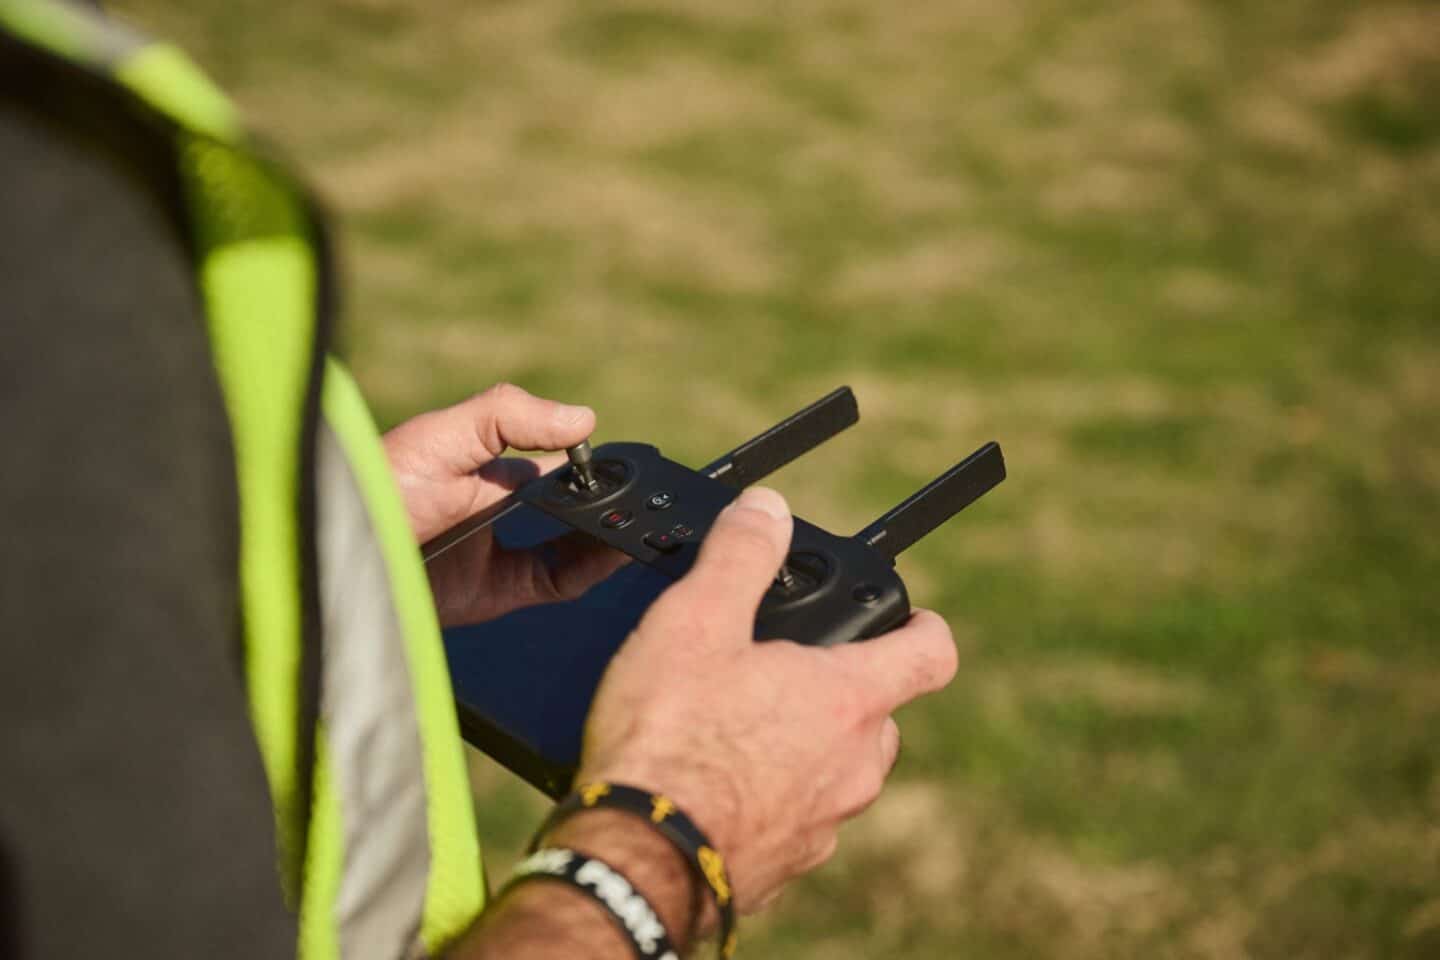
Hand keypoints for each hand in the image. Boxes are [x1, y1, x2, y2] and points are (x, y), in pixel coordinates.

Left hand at [383, 383, 624, 626]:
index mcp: (483, 470)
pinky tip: (612, 549)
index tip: (623, 462)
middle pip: (568, 507)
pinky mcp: (497, 594)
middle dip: (606, 503)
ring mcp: (498, 555)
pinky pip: (558, 583)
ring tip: (639, 523)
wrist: (342, 558)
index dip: (588, 464)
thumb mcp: (442, 436)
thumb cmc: (380, 486)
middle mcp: (495, 512)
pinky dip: (591, 568)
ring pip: (571, 547)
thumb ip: (509, 416)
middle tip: (644, 497)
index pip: (551, 464)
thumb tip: (583, 420)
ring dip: (607, 535)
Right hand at [576, 487, 958, 912]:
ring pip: (837, 772)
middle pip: (879, 716)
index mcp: (848, 699)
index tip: (910, 617)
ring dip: (804, 749)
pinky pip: (794, 821)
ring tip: (737, 732)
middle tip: (784, 672)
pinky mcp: (784, 867)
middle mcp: (853, 765)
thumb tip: (768, 510)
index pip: (931, 653)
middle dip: (843, 691)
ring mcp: (824, 823)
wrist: (636, 859)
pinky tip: (714, 787)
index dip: (924, 627)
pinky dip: (769, 800)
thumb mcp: (695, 621)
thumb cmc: (670, 741)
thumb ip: (739, 557)